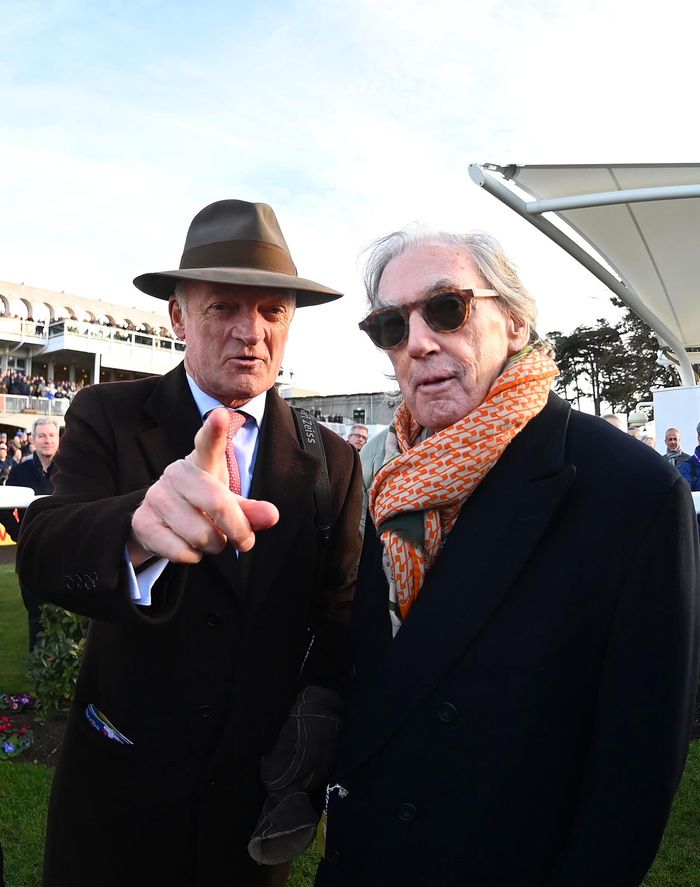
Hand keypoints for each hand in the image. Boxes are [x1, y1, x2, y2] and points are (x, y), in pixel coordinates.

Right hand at [128, 408, 278, 564]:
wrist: (159, 521)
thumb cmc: (202, 505)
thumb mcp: (229, 503)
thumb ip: (251, 509)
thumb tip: (272, 516)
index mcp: (201, 461)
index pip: (208, 443)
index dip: (214, 430)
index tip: (220, 415)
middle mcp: (175, 473)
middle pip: (217, 503)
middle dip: (238, 530)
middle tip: (246, 541)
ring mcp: (155, 496)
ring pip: (201, 535)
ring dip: (214, 546)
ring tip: (210, 538)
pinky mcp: (142, 521)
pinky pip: (182, 551)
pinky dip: (193, 557)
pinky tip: (187, 545)